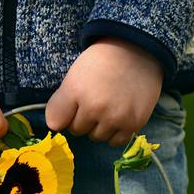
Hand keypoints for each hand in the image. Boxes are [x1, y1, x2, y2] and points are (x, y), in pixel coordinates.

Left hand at [45, 37, 163, 146]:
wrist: (138, 51)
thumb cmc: (102, 62)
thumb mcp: (74, 75)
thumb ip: (60, 102)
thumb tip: (56, 126)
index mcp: (75, 91)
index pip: (55, 122)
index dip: (63, 114)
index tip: (72, 106)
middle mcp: (94, 108)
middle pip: (77, 130)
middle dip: (83, 119)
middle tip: (96, 101)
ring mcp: (115, 118)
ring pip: (96, 137)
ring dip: (99, 127)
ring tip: (109, 107)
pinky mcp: (133, 124)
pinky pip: (115, 142)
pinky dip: (115, 133)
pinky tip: (119, 117)